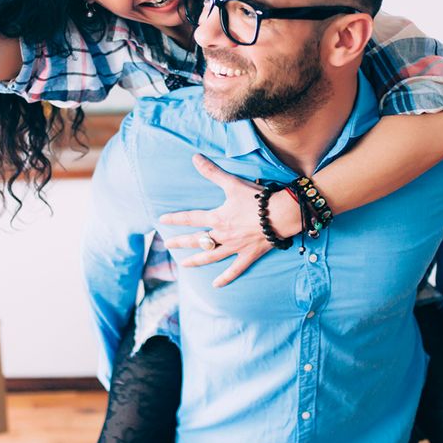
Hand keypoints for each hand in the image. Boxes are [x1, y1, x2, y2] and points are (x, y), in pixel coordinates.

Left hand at [159, 155, 298, 286]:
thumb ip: (212, 172)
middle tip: (167, 244)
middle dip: (181, 242)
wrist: (281, 214)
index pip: (191, 218)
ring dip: (196, 261)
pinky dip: (225, 278)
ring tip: (184, 265)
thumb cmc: (257, 198)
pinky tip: (216, 285)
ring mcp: (235, 247)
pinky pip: (234, 269)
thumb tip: (195, 158)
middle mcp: (223, 235)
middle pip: (197, 240)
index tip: (162, 220)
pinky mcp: (248, 255)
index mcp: (218, 218)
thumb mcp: (232, 183)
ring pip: (211, 256)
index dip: (175, 219)